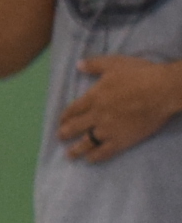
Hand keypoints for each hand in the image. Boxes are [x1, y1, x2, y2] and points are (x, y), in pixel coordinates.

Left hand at [65, 55, 181, 163]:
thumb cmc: (140, 74)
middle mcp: (97, 115)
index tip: (60, 121)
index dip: (65, 117)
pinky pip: (104, 151)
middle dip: (65, 133)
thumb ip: (95, 65)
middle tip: (60, 137)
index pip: (73, 110)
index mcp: (93, 97)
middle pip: (75, 127)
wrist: (162, 90)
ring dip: (76, 149)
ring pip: (86, 142)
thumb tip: (78, 64)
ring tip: (69, 155)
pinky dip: (95, 156)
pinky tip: (90, 159)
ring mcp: (108, 129)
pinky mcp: (122, 140)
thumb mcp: (114, 63)